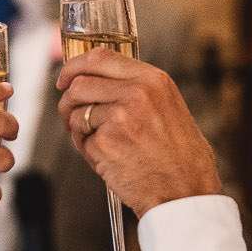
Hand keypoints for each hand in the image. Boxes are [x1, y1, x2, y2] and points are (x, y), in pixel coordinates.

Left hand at [55, 52, 221, 214]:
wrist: (185, 193)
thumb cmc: (182, 160)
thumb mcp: (170, 109)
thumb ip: (139, 91)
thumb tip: (101, 83)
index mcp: (154, 80)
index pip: (100, 57)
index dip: (74, 67)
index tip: (66, 78)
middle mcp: (136, 93)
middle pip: (79, 84)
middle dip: (68, 101)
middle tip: (71, 115)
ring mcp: (119, 117)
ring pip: (76, 114)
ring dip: (79, 130)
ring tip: (103, 145)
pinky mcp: (105, 143)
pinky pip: (82, 141)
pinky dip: (88, 151)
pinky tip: (110, 161)